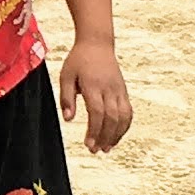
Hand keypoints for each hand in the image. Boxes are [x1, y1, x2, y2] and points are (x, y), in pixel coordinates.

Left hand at [59, 38, 132, 152]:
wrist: (97, 43)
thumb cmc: (78, 60)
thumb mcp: (66, 76)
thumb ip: (66, 98)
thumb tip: (69, 119)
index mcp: (93, 85)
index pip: (97, 112)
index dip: (94, 131)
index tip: (88, 144)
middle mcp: (109, 88)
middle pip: (111, 118)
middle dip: (105, 137)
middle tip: (96, 151)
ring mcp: (119, 90)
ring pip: (123, 116)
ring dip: (117, 134)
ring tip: (107, 148)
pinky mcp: (124, 90)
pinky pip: (128, 111)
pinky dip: (124, 126)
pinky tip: (116, 136)